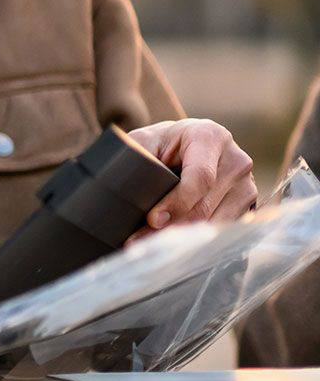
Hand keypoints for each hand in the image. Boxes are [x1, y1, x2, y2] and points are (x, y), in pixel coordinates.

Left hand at [127, 119, 257, 243]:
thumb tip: (132, 190)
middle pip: (206, 205)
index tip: (153, 219)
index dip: (177, 202)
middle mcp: (235, 159)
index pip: (200, 177)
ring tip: (151, 244)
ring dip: (183, 238)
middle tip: (140, 241)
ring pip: (216, 221)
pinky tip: (175, 242)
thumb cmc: (162, 143)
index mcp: (209, 136)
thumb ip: (138, 158)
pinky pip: (224, 228)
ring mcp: (246, 183)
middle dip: (172, 226)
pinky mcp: (247, 203)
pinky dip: (198, 238)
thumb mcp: (145, 141)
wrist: (186, 143)